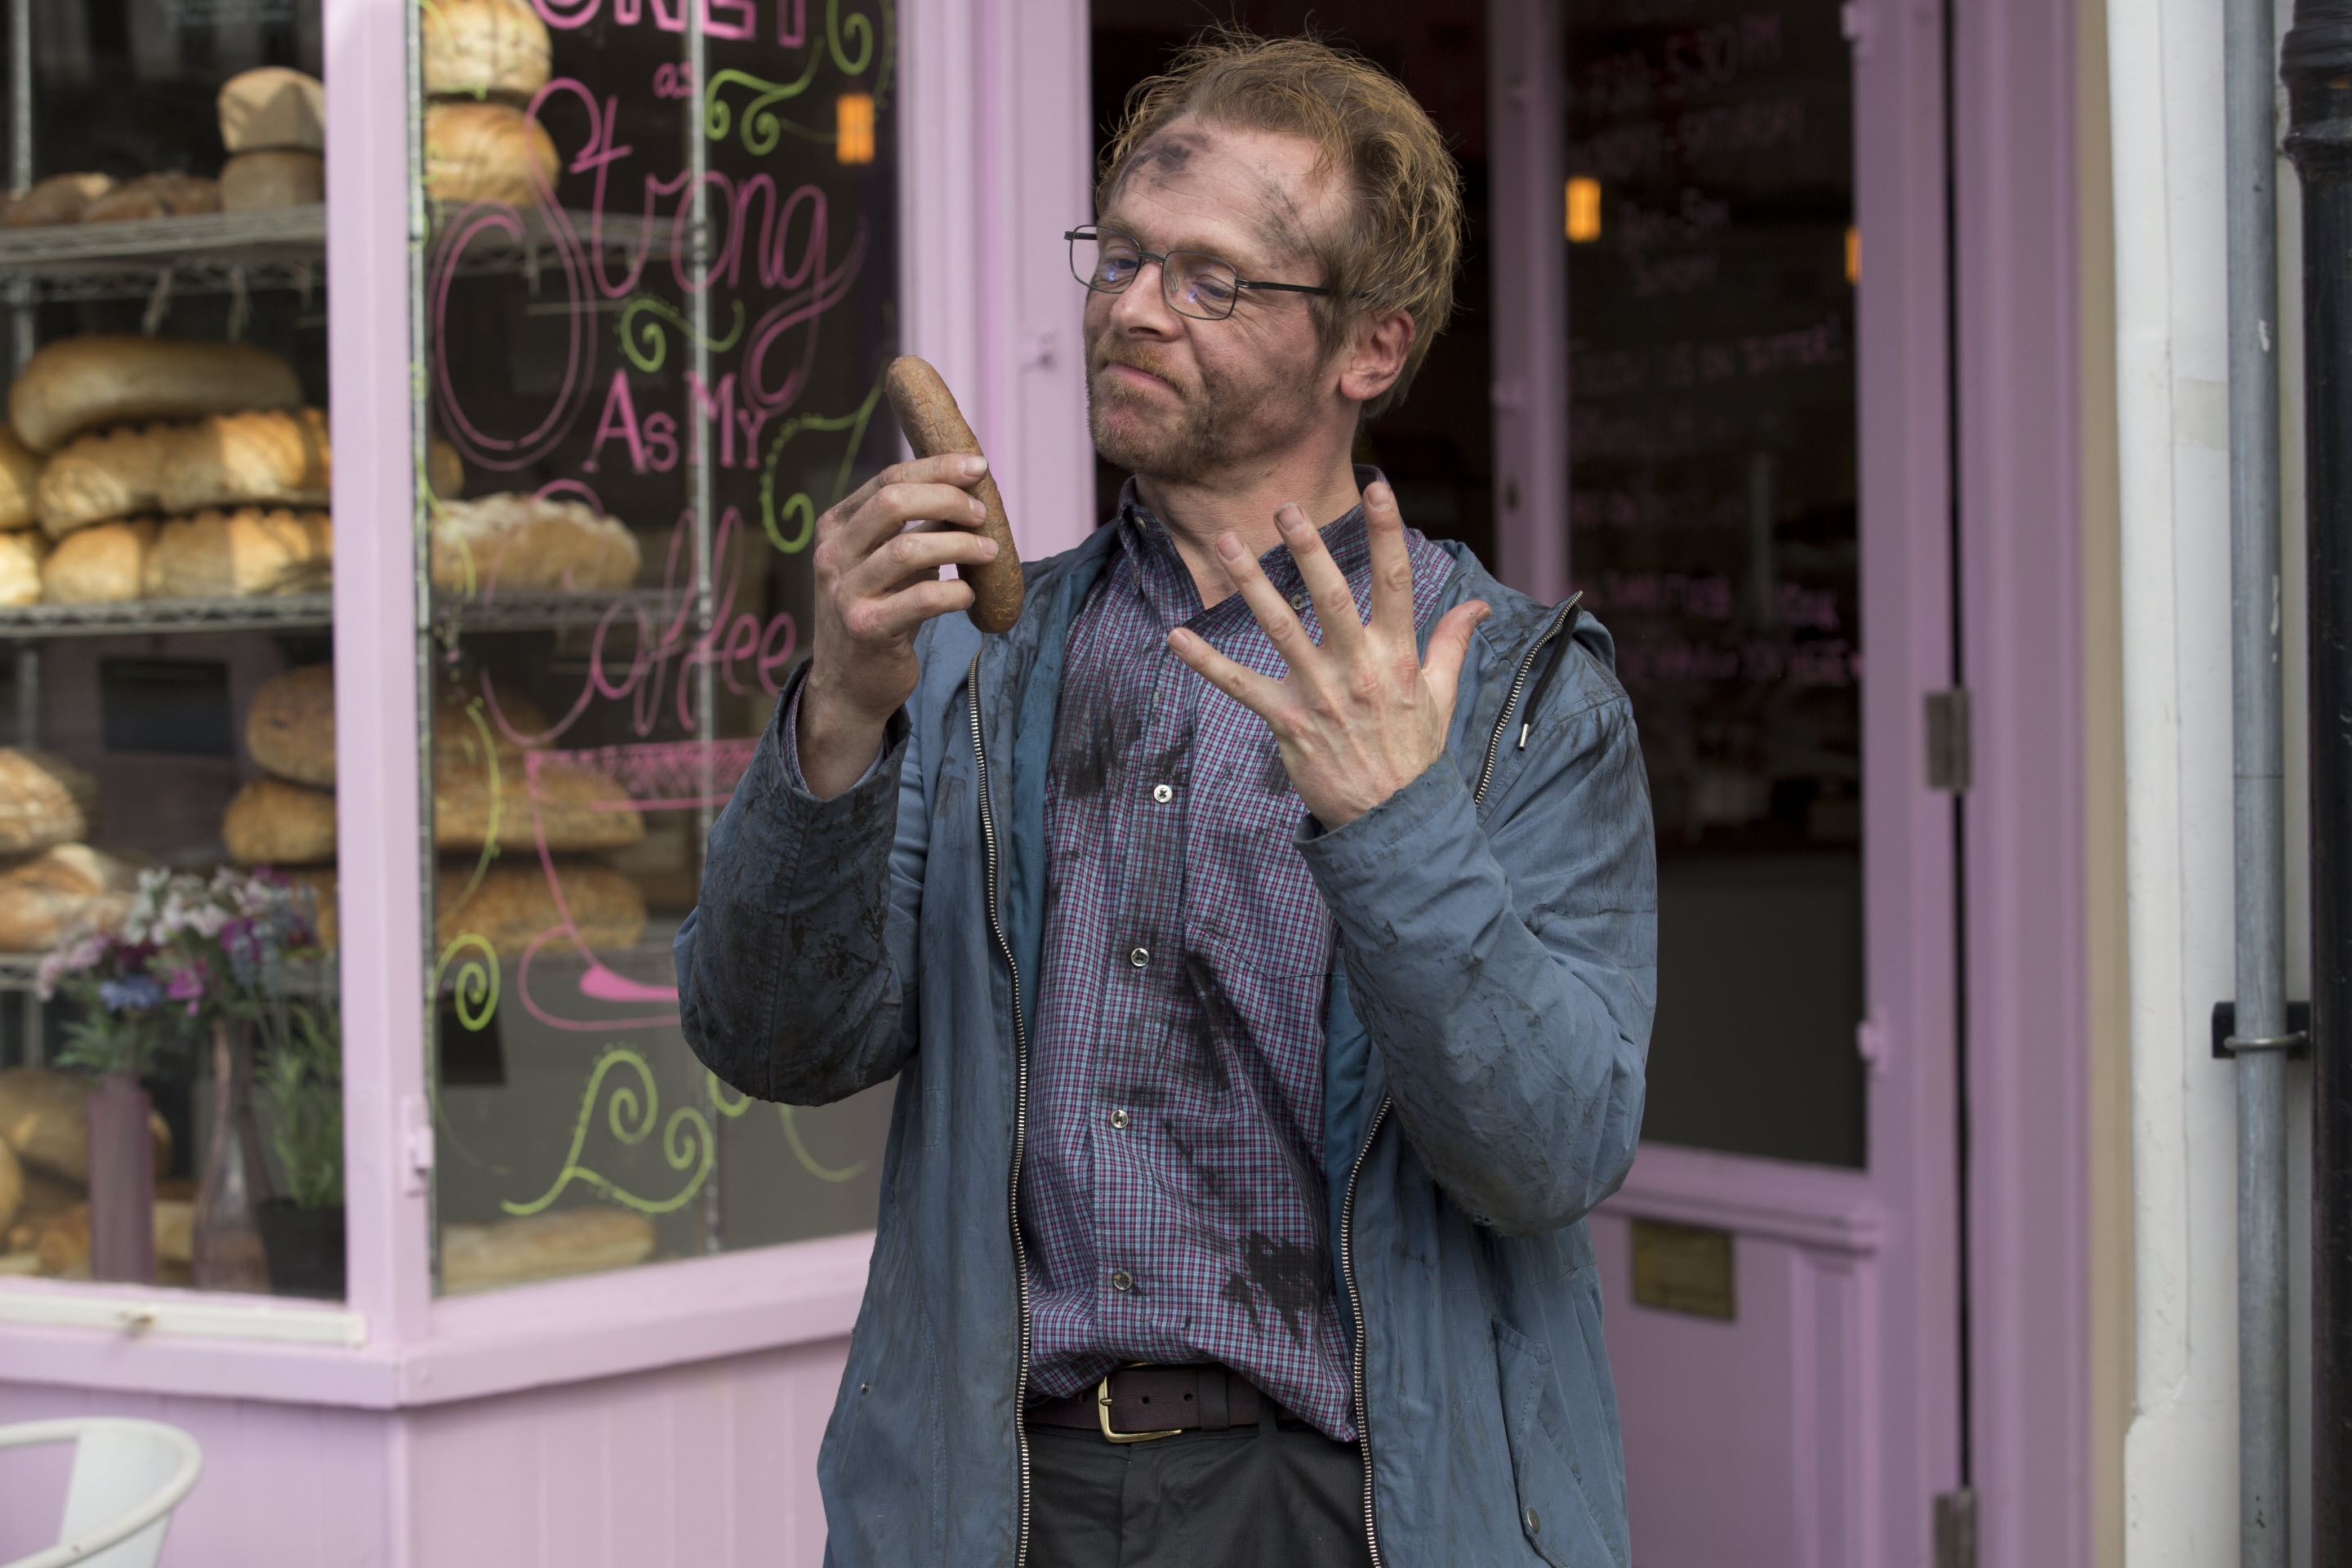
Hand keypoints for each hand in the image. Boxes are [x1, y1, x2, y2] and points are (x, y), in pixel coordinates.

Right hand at [799, 454, 999, 797]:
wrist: (848, 684)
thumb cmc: (879, 613)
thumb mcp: (886, 564)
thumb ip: (912, 528)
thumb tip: (967, 491)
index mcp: (835, 527)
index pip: (887, 480)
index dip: (936, 468)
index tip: (977, 467)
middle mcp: (831, 555)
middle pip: (893, 502)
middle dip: (947, 499)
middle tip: (982, 513)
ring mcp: (845, 592)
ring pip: (908, 549)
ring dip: (960, 544)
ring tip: (989, 551)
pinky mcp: (866, 628)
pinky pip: (921, 599)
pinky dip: (955, 592)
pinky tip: (968, 594)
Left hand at [1167, 481, 1488, 827]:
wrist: (1392, 822)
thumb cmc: (1416, 755)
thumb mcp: (1442, 696)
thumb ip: (1450, 643)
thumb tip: (1477, 605)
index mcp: (1398, 657)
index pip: (1396, 583)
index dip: (1387, 532)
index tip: (1378, 488)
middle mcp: (1359, 669)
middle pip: (1333, 597)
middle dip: (1310, 549)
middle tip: (1286, 507)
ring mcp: (1320, 695)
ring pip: (1281, 628)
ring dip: (1251, 583)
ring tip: (1226, 542)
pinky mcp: (1288, 722)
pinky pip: (1240, 686)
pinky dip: (1206, 662)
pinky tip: (1176, 637)